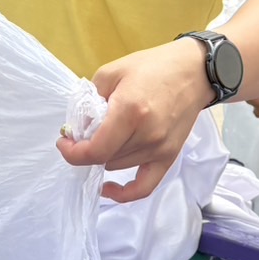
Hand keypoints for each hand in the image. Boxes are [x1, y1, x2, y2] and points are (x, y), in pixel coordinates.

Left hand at [56, 39, 213, 202]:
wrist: (194, 71)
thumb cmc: (153, 66)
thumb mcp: (113, 72)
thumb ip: (90, 99)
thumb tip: (80, 128)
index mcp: (130, 111)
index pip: (94, 150)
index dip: (72, 152)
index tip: (65, 142)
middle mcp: (146, 135)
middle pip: (104, 158)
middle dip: (88, 146)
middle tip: (86, 129)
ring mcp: (160, 149)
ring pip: (117, 167)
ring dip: (105, 155)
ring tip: (107, 136)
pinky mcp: (169, 157)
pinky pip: (144, 187)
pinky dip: (124, 193)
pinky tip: (109, 188)